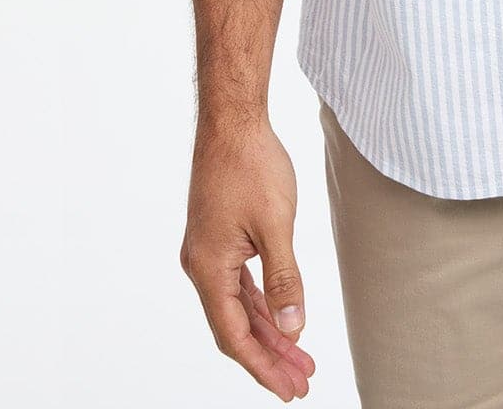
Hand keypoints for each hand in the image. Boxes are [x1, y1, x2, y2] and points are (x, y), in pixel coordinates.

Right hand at [179, 116, 317, 400]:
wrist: (233, 120)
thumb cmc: (251, 165)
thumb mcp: (276, 226)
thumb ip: (285, 281)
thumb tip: (294, 330)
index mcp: (209, 268)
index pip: (235, 335)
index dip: (263, 366)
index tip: (290, 388)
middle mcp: (202, 265)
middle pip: (236, 326)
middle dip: (269, 356)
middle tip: (301, 382)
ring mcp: (209, 252)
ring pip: (239, 306)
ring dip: (268, 331)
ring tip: (300, 357)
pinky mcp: (219, 237)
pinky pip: (240, 283)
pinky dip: (261, 303)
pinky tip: (282, 318)